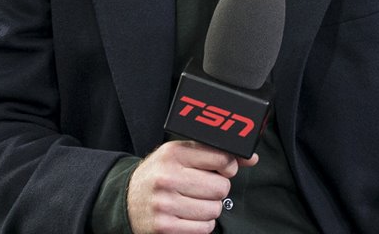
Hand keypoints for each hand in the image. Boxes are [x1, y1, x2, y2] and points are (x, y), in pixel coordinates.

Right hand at [126, 140, 257, 233]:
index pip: (222, 159)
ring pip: (215, 210)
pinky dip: (201, 224)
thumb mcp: (180, 154)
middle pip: (221, 187)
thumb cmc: (160, 173)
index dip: (228, 167)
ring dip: (209, 208)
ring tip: (192, 201)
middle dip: (217, 189)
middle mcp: (167, 177)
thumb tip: (251, 158)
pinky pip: (204, 228)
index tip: (222, 170)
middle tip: (202, 187)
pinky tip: (187, 215)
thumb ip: (214, 153)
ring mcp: (165, 204)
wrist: (126, 198)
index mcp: (173, 153)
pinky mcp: (165, 227)